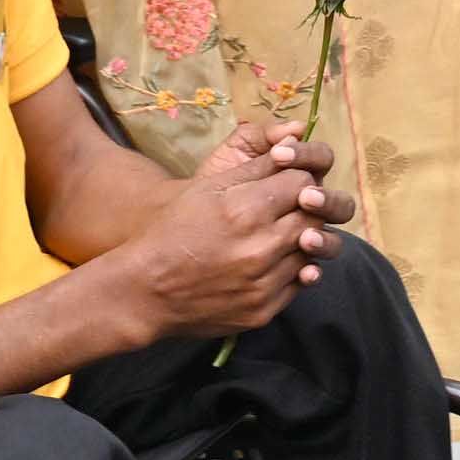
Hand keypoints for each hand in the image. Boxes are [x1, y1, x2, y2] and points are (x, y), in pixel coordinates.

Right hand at [77, 124, 354, 340]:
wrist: (145, 291)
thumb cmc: (171, 230)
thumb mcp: (206, 189)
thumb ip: (254, 169)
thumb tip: (290, 148)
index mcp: (246, 211)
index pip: (303, 183)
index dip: (298, 178)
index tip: (287, 182)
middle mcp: (261, 249)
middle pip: (314, 218)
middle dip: (307, 208)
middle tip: (290, 207)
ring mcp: (264, 284)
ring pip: (311, 253)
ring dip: (302, 240)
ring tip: (281, 233)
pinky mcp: (264, 311)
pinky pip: (297, 284)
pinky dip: (292, 270)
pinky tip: (273, 261)